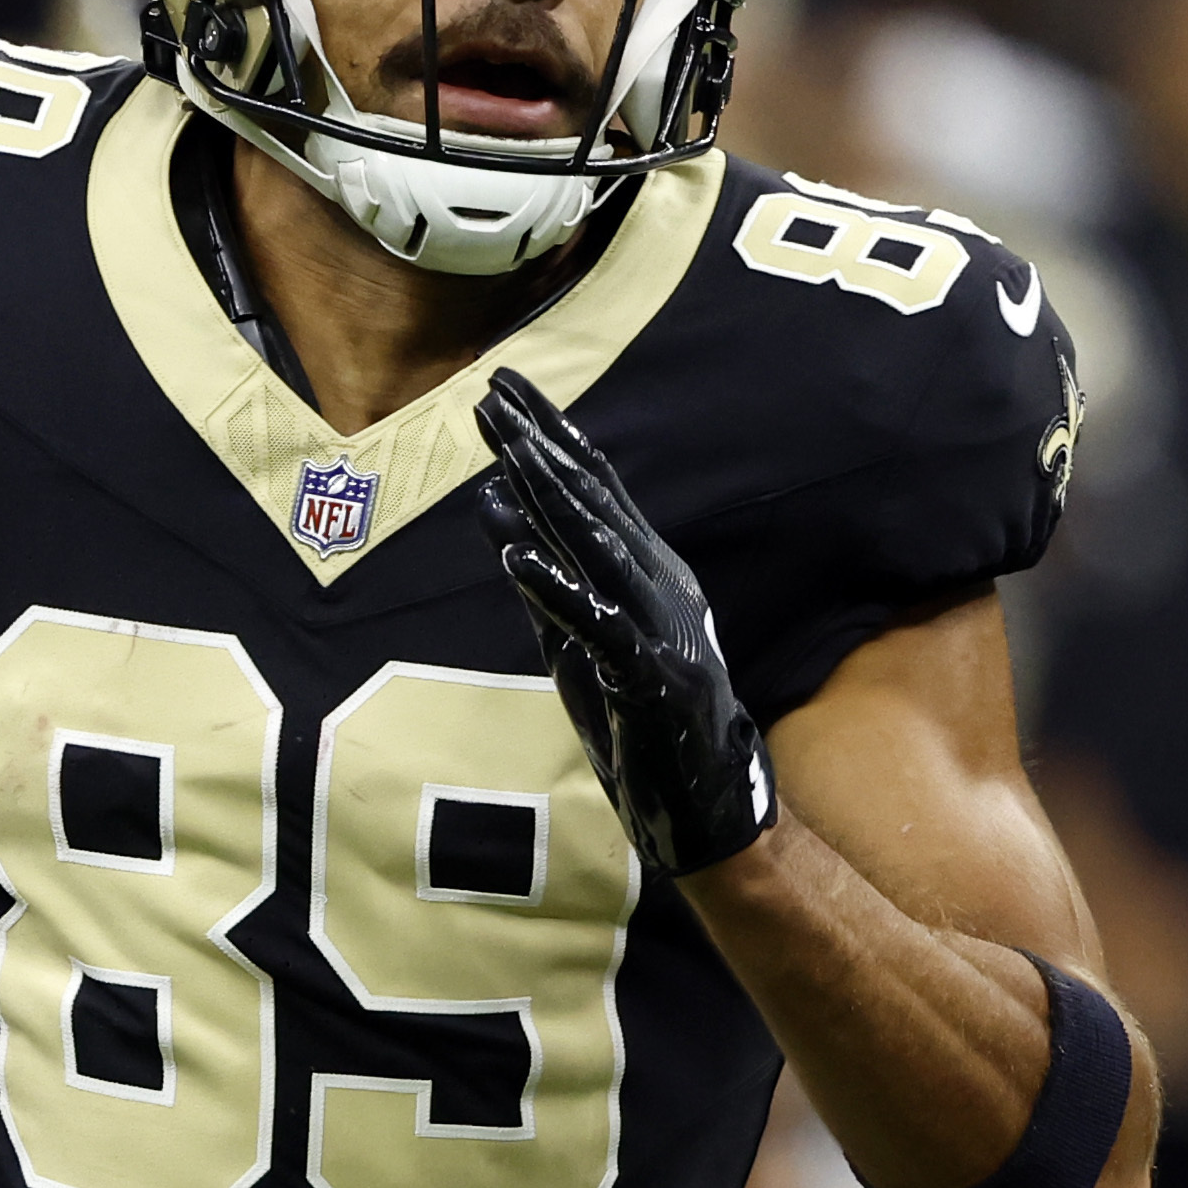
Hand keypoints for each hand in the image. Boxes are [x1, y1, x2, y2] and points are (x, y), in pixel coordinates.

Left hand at [475, 369, 773, 877]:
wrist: (698, 800)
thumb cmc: (635, 715)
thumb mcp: (569, 636)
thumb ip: (535, 570)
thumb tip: (489, 500)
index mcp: (644, 569)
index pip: (592, 487)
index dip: (548, 433)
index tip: (503, 386)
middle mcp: (657, 582)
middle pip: (591, 502)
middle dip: (540, 444)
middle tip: (493, 389)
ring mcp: (657, 625)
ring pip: (597, 547)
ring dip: (548, 496)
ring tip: (506, 449)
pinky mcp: (648, 674)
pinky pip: (597, 625)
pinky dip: (556, 591)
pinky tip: (516, 559)